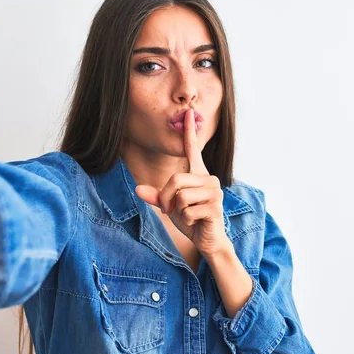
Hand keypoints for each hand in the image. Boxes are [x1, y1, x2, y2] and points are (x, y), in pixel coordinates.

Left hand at [136, 108, 230, 257]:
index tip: (188, 113)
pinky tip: (196, 222)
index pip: (192, 149)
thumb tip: (138, 190)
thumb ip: (156, 197)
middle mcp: (209, 179)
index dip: (189, 131)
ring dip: (177, 211)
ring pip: (181, 195)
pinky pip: (187, 210)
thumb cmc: (191, 220)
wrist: (208, 240)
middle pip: (176, 179)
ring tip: (187, 216)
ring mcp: (215, 192)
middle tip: (172, 210)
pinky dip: (186, 219)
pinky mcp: (216, 206)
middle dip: (167, 198)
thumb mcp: (170, 207)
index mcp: (198, 174)